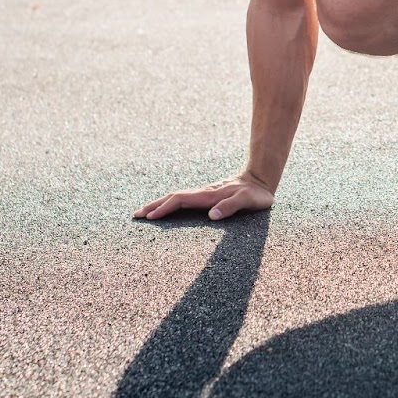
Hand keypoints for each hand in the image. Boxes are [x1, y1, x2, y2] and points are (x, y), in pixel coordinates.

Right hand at [133, 175, 274, 221]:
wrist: (260, 180)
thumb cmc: (256, 194)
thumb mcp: (248, 201)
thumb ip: (231, 206)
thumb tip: (211, 216)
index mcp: (209, 195)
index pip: (180, 200)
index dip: (165, 208)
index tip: (150, 217)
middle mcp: (203, 193)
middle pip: (173, 197)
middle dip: (154, 206)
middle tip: (136, 215)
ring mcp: (203, 195)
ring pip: (176, 198)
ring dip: (160, 205)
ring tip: (145, 213)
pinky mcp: (206, 197)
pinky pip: (183, 201)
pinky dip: (170, 205)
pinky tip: (166, 211)